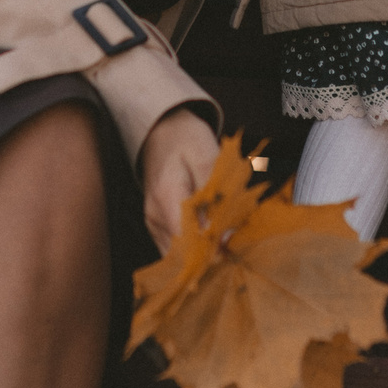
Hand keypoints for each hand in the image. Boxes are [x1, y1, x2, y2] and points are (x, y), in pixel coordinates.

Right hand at [140, 106, 221, 254]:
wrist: (161, 129)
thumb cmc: (186, 139)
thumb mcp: (208, 156)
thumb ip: (217, 195)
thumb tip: (225, 235)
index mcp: (167, 196)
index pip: (187, 241)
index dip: (210, 252)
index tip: (232, 250)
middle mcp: (154, 215)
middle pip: (181, 254)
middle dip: (208, 257)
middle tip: (234, 250)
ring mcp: (152, 222)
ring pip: (177, 255)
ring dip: (202, 254)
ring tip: (226, 246)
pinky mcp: (156, 224)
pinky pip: (175, 247)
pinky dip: (194, 247)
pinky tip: (212, 240)